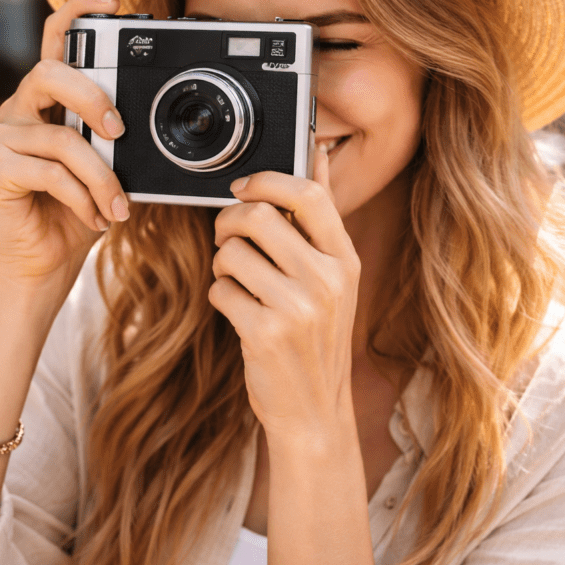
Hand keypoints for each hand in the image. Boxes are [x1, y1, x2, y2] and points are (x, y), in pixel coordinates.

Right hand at [0, 0, 130, 290]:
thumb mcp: (112, 170)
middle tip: (119, 131)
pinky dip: (81, 198)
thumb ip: (120, 140)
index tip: (114, 3)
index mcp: (49, 100)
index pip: (56, 40)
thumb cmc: (80, 211)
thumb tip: (154, 125)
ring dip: (101, 177)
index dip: (78, 11)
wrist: (48, 261)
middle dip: (92, 97)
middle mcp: (21, 110)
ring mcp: (3, 137)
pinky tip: (93, 217)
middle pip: (50, 73)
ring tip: (117, 207)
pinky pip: (48, 172)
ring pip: (62, 138)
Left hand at [209, 148, 361, 440]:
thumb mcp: (334, 279)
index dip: (268, 180)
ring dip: (222, 263)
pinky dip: (219, 296)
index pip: (309, 195)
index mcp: (345, 260)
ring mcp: (298, 308)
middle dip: (229, 221)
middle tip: (226, 237)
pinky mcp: (265, 333)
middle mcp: (327, 280)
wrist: (314, 411)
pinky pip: (220, 290)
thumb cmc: (317, 338)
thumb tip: (316, 153)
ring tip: (236, 280)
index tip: (244, 186)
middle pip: (259, 216)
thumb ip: (320, 219)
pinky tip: (237, 311)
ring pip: (231, 252)